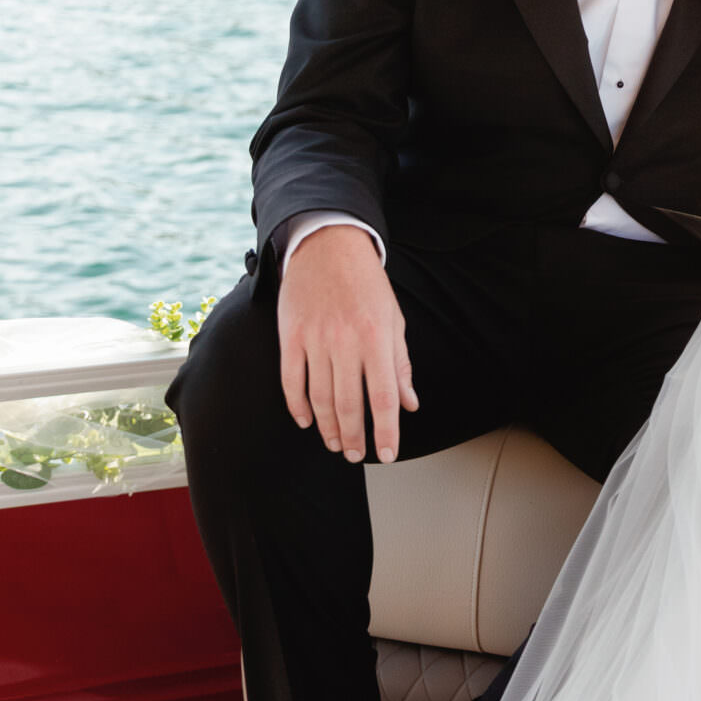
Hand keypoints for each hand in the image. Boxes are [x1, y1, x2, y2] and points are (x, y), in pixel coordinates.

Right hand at [278, 225, 415, 465]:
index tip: (387, 454)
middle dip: (354, 437)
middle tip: (356, 456)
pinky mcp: (290, 336)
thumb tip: (409, 404)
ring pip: (319, 397)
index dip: (386, 432)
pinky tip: (305, 421)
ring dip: (327, 427)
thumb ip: (400, 364)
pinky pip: (291, 380)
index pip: (383, 398)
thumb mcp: (393, 320)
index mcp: (376, 338)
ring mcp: (315, 339)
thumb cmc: (367, 284)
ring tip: (336, 443)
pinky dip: (298, 405)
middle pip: (348, 404)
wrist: (328, 245)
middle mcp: (345, 341)